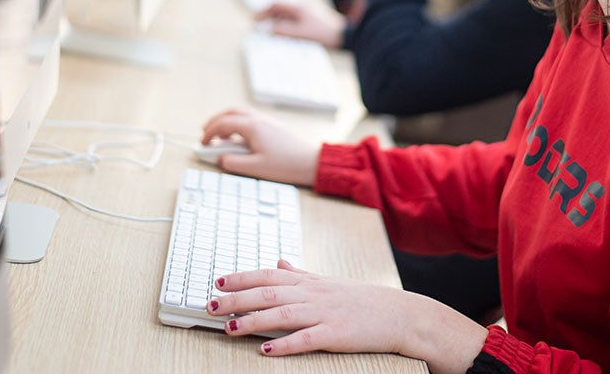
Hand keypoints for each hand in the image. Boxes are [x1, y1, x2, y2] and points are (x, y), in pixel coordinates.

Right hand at [200, 108, 318, 185]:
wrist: (310, 162)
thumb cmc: (286, 165)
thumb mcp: (255, 168)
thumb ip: (233, 163)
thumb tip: (221, 158)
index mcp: (252, 127)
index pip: (223, 123)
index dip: (209, 133)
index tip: (201, 144)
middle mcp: (258, 120)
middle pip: (231, 112)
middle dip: (215, 121)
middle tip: (205, 134)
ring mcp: (266, 122)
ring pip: (241, 114)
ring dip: (227, 122)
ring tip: (219, 137)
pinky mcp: (272, 127)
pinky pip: (249, 119)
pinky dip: (237, 125)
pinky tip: (237, 139)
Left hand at [210, 260, 485, 372]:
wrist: (399, 314)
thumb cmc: (361, 299)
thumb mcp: (328, 281)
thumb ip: (300, 272)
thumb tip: (278, 259)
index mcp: (309, 281)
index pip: (269, 274)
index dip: (242, 277)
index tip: (218, 281)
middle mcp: (313, 293)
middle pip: (268, 292)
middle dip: (236, 298)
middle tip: (209, 305)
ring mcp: (324, 313)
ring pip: (281, 314)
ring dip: (252, 320)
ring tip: (229, 328)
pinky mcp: (335, 335)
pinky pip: (305, 339)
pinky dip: (284, 344)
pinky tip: (265, 350)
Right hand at [254, 2, 344, 48]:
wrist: (345, 35)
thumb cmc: (325, 33)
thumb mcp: (301, 34)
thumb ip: (285, 31)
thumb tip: (270, 29)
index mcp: (299, 7)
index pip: (277, 5)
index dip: (264, 11)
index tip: (254, 20)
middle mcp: (303, 7)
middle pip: (281, 9)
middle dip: (268, 16)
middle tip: (257, 25)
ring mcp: (308, 13)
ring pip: (287, 15)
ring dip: (276, 21)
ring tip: (267, 31)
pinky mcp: (312, 20)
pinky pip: (294, 20)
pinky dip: (285, 25)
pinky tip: (283, 34)